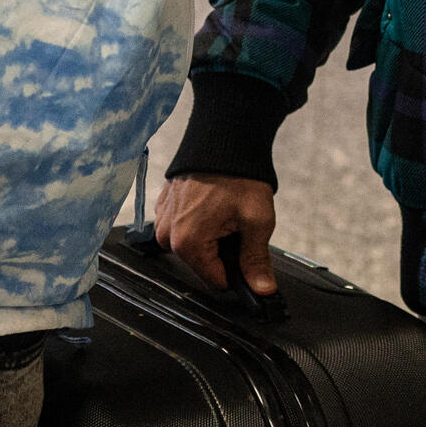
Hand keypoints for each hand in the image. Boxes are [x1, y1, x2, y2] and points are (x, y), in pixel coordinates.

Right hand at [156, 174, 277, 296]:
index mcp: (187, 243)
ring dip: (211, 238)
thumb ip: (256, 260)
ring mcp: (163, 219)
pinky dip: (200, 223)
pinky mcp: (164, 206)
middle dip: (223, 253)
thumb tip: (262, 290)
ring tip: (226, 213)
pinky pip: (183, 228)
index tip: (249, 257)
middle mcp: (167, 234)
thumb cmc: (239, 175)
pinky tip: (213, 206)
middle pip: (202, 265)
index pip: (216, 282)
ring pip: (193, 248)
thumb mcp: (257, 221)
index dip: (237, 274)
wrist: (223, 136)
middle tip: (239, 227)